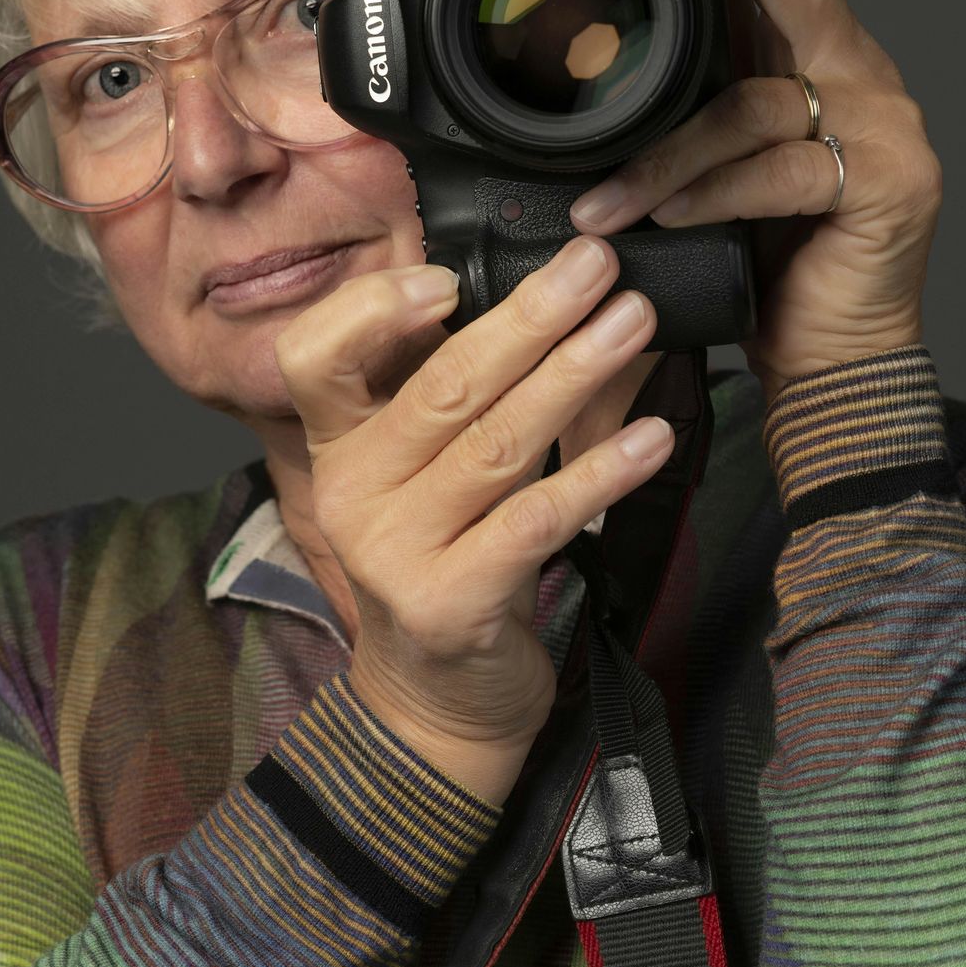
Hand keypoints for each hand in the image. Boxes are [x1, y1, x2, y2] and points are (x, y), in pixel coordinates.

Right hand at [273, 235, 673, 803]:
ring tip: (635, 324)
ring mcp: (394, 551)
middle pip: (440, 386)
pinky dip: (597, 474)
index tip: (451, 275)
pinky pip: (533, 522)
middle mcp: (352, 492)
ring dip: (575, 375)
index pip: (314, 355)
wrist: (437, 699)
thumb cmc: (447, 558)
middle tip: (599, 267)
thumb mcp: (444, 467)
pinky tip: (651, 438)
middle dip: (530, 317)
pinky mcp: (449, 602)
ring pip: (495, 444)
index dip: (373, 308)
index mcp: (337, 444)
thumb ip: (484, 389)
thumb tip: (575, 301)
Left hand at [568, 0, 942, 405]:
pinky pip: (777, 169)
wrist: (829, 356)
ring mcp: (880, 121)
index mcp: (806, 56)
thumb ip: (682, 111)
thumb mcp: (709, 169)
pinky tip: (664, 218)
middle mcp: (851, 71)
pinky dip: (709, 194)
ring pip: (755, 97)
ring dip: (665, 148)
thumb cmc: (765, 258)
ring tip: (601, 196)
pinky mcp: (886, 180)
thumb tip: (597, 76)